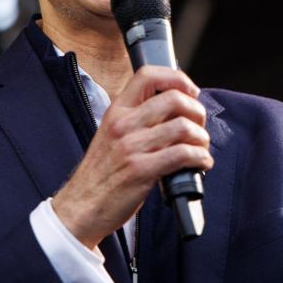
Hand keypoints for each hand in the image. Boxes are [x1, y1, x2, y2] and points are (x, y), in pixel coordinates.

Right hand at [51, 66, 212, 249]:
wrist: (81, 207)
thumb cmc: (101, 174)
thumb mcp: (111, 134)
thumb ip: (136, 119)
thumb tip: (175, 110)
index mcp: (117, 111)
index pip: (147, 75)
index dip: (177, 78)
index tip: (190, 91)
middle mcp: (123, 124)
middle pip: (174, 99)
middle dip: (197, 112)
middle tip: (199, 126)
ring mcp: (131, 147)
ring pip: (183, 127)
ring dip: (201, 138)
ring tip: (200, 148)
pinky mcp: (141, 170)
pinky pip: (183, 155)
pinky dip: (200, 158)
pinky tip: (200, 163)